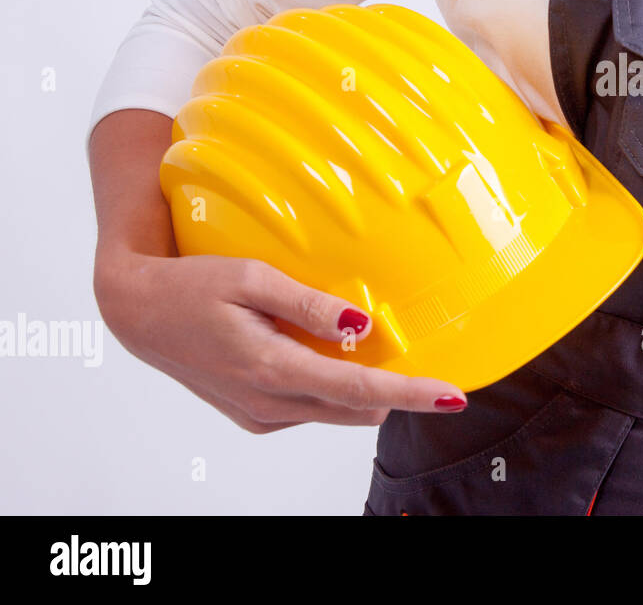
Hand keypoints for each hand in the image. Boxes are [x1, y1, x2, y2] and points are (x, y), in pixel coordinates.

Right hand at [94, 251, 466, 432]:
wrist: (137, 311)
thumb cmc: (191, 285)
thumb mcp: (252, 279)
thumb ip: (309, 305)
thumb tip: (362, 326)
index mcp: (273, 369)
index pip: (361, 392)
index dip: (413, 395)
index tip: (454, 396)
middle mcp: (270, 403)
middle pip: (359, 411)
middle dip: (392, 389)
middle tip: (407, 347)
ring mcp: (261, 414)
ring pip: (336, 411)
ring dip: (357, 386)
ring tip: (349, 338)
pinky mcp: (255, 415)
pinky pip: (310, 406)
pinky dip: (327, 385)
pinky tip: (313, 347)